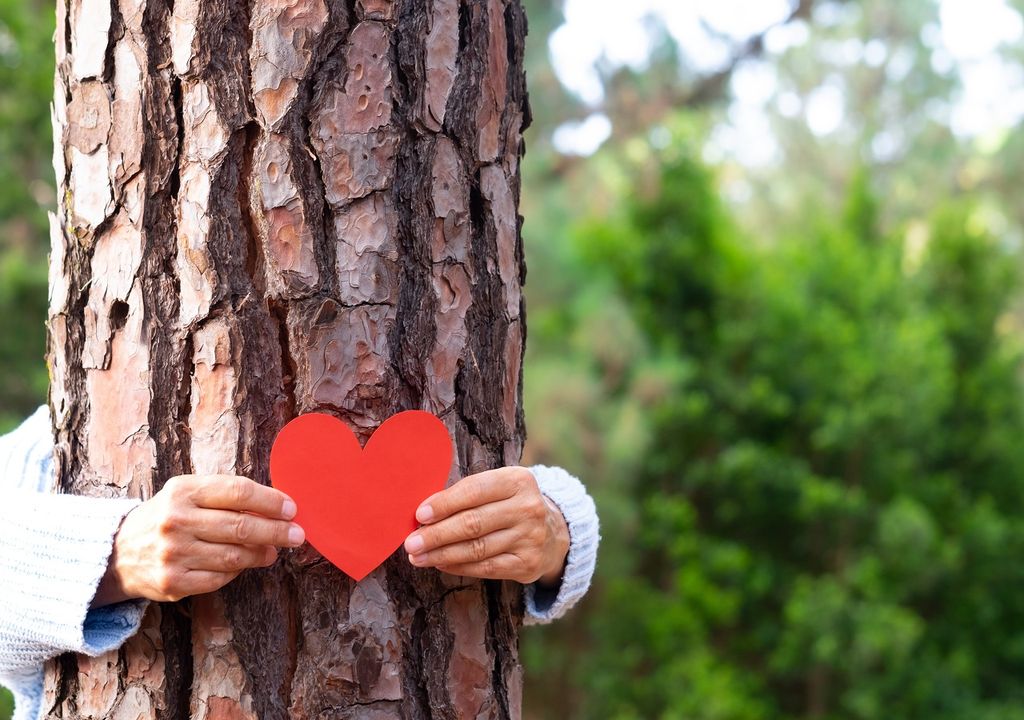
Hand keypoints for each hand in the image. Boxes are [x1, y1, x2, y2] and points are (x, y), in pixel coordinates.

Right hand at [92, 475, 304, 605]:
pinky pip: (220, 578)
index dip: (271, 500)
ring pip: (235, 556)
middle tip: (297, 534)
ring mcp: (173, 553)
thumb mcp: (188, 494)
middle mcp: (176, 520)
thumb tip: (276, 508)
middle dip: (277, 530)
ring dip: (261, 553)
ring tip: (273, 550)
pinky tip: (243, 564)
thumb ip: (226, 496)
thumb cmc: (168, 517)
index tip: (291, 509)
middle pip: (241, 525)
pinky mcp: (173, 582)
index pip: (238, 491)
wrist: (118, 552)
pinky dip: (237, 571)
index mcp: (183, 491)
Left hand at [403, 467, 569, 585]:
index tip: (419, 515)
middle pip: (473, 523)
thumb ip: (466, 494)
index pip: (475, 491)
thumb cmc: (510, 505)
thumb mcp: (498, 487)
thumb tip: (423, 513)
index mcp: (518, 480)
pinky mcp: (527, 564)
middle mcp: (528, 508)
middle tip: (411, 542)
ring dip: (442, 554)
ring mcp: (530, 538)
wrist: (552, 532)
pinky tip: (440, 564)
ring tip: (417, 557)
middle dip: (437, 534)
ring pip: (476, 549)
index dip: (445, 504)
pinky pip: (485, 568)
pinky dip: (458, 567)